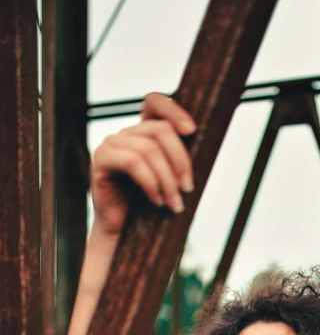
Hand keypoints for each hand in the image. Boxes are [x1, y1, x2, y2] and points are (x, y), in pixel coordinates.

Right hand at [91, 93, 196, 236]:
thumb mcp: (171, 177)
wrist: (124, 231)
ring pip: (148, 149)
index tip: (192, 131)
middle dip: (180, 161)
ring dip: (167, 180)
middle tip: (188, 189)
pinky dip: (150, 183)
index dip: (174, 110)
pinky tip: (157, 201)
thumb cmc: (151, 205)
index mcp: (143, 132)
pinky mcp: (101, 159)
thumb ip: (180, 158)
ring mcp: (111, 144)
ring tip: (175, 204)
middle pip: (160, 130)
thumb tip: (204, 141)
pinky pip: (132, 163)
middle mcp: (126, 134)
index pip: (154, 103)